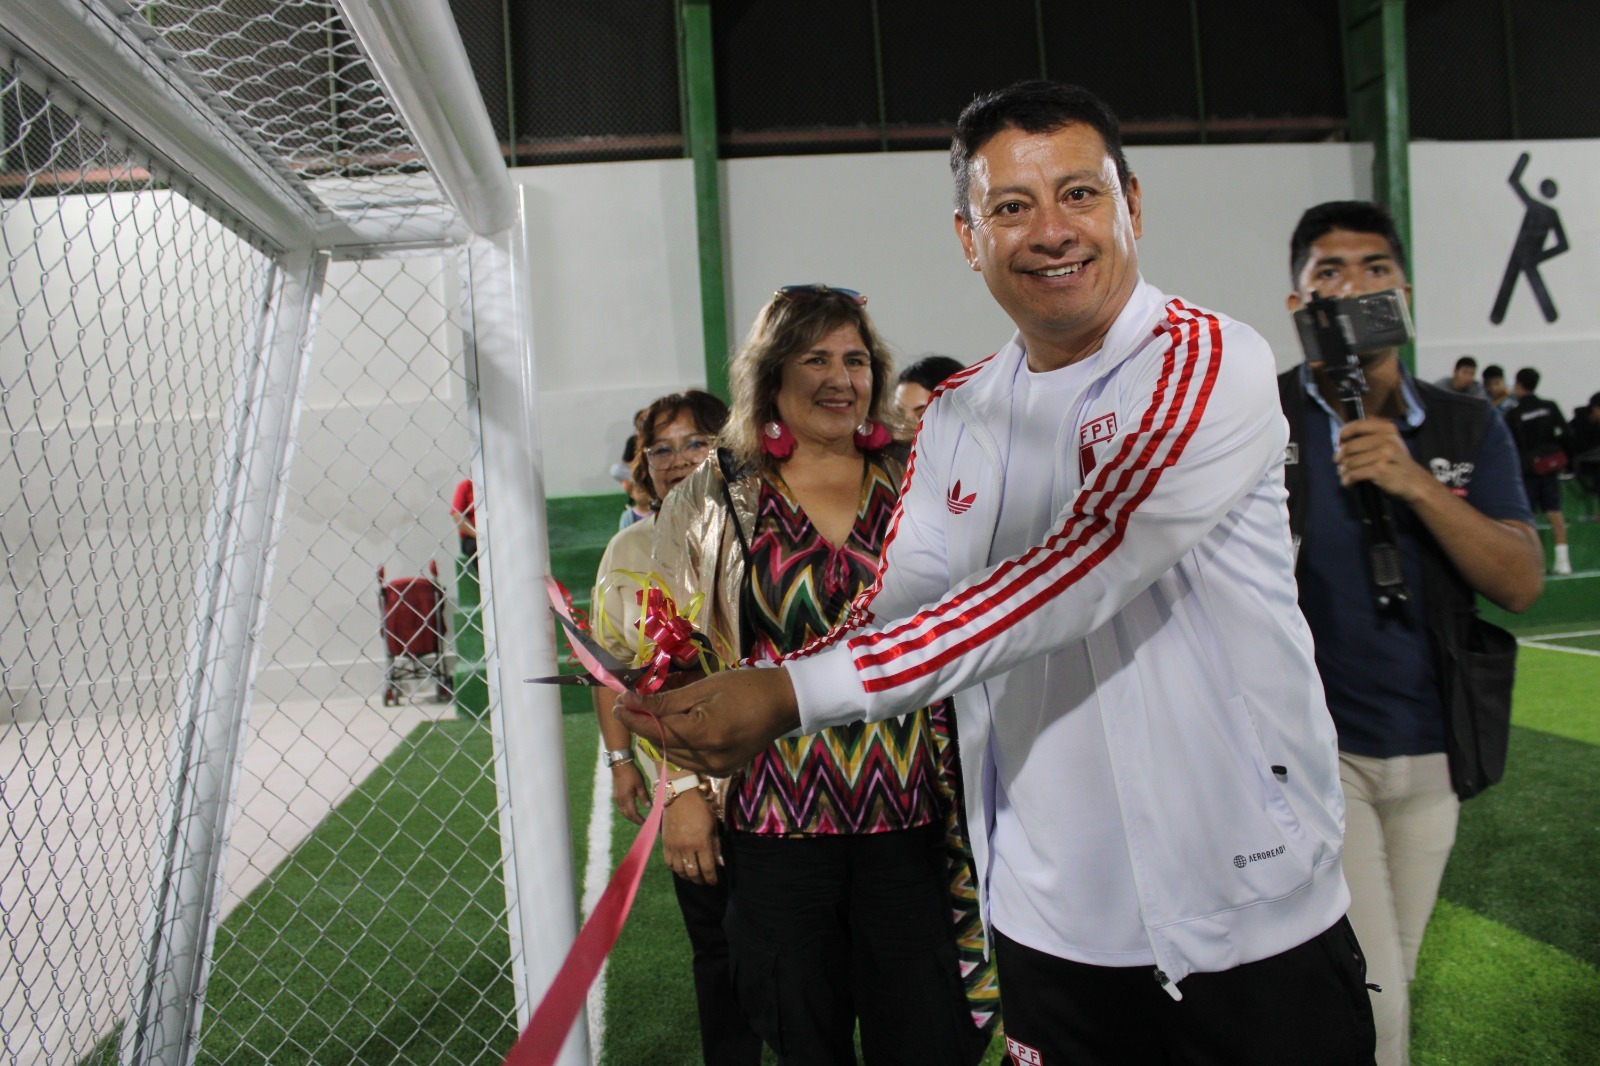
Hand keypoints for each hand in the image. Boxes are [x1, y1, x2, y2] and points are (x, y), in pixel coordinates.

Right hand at [609, 761, 649, 825]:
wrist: (620, 764)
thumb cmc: (631, 773)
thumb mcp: (640, 784)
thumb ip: (643, 796)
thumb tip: (648, 807)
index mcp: (626, 799)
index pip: (632, 814)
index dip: (638, 820)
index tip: (645, 824)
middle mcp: (619, 800)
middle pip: (626, 814)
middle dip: (634, 819)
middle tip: (642, 823)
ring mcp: (616, 797)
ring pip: (622, 811)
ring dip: (629, 815)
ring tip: (637, 817)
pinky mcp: (616, 794)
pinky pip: (620, 806)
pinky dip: (626, 810)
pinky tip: (630, 809)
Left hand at [613, 667, 800, 775]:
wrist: (784, 703)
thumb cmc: (746, 687)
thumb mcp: (704, 688)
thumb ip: (666, 702)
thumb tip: (631, 703)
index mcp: (705, 734)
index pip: (656, 731)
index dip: (633, 718)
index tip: (616, 704)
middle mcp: (709, 759)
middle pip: (662, 745)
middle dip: (642, 726)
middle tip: (627, 705)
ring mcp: (717, 769)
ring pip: (672, 756)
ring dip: (658, 737)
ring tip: (647, 714)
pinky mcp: (722, 771)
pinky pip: (688, 761)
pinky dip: (676, 746)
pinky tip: (673, 728)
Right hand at [661, 790, 720, 884]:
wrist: (680, 796)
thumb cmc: (700, 809)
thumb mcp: (713, 826)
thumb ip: (715, 846)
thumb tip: (719, 863)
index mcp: (702, 842)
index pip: (707, 868)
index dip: (711, 878)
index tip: (714, 881)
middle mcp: (687, 847)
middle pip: (693, 873)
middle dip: (700, 880)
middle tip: (704, 881)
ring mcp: (674, 846)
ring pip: (680, 871)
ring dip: (687, 877)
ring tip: (693, 877)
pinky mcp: (665, 843)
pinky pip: (669, 863)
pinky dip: (675, 869)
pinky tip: (681, 868)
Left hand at [1336, 418, 1434, 503]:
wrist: (1415, 482)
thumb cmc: (1397, 463)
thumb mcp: (1390, 442)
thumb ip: (1370, 436)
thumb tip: (1341, 440)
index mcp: (1387, 429)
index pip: (1357, 425)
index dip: (1343, 433)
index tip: (1338, 443)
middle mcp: (1386, 439)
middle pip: (1349, 446)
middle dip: (1340, 457)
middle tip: (1339, 463)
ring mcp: (1383, 455)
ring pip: (1349, 462)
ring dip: (1343, 470)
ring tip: (1344, 474)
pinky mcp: (1379, 470)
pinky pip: (1353, 474)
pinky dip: (1347, 480)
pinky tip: (1348, 482)